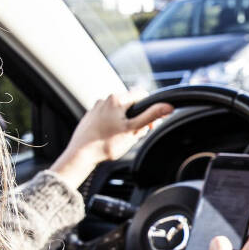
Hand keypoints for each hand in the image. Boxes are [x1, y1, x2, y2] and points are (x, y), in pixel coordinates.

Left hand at [49, 90, 171, 186]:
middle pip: (130, 105)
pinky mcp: (90, 117)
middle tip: (134, 135)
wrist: (80, 155)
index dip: (150, 108)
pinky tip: (109, 138)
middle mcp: (105, 99)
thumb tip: (167, 106)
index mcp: (117, 99)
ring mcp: (96, 108)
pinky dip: (112, 125)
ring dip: (125, 122)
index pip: (142, 94)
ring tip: (120, 138)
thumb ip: (151, 116)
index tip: (149, 123)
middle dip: (136, 118)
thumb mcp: (133, 130)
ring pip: (119, 112)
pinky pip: (107, 117)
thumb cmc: (106, 144)